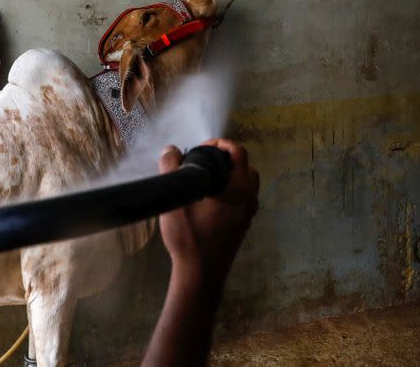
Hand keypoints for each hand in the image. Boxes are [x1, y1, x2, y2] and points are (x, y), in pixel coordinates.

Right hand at [158, 139, 258, 284]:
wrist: (200, 274)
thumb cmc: (189, 238)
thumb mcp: (175, 200)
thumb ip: (171, 170)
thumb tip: (171, 150)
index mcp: (238, 189)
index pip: (238, 152)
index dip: (220, 143)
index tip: (200, 148)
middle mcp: (249, 199)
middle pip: (245, 165)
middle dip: (226, 157)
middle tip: (202, 160)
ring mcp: (249, 213)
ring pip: (247, 182)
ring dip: (230, 173)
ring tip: (206, 177)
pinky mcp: (244, 224)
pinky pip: (244, 196)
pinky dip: (232, 188)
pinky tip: (210, 197)